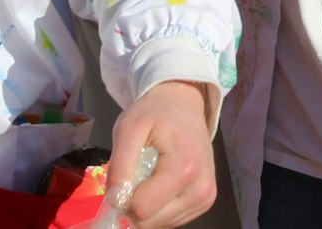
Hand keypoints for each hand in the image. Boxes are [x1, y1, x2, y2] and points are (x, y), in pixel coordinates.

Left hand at [107, 80, 215, 227]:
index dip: (124, 197)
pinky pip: (171, 220)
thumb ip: (120, 165)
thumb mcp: (128, 129)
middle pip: (151, 221)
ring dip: (147, 207)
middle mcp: (201, 189)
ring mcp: (206, 198)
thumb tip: (115, 201)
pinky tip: (160, 184)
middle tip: (135, 175)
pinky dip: (159, 208)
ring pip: (160, 224)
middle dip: (134, 204)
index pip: (142, 209)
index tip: (124, 177)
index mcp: (184, 169)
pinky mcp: (206, 202)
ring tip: (150, 176)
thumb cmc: (155, 114)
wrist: (184, 105)